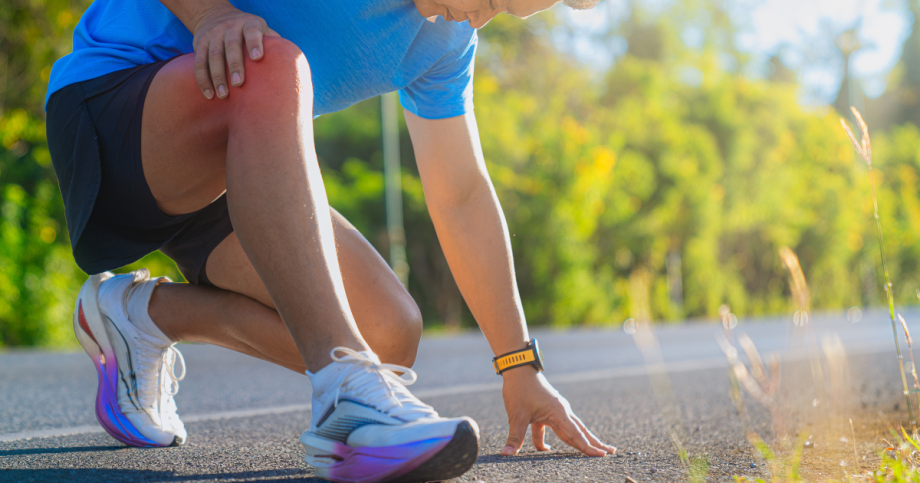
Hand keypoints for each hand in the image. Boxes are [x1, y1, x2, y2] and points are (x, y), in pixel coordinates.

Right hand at [190, 3, 278, 98]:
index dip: (254, 43)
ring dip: (217, 76)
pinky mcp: (200, 43)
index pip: (252, 31)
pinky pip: (199, 62)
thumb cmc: (248, 31)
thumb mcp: (262, 29)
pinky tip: (209, 95)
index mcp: (249, 24)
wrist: (214, 14)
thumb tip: (292, 68)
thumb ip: (274, 44)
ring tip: (224, 95)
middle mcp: (230, 27)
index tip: (258, 57)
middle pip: (231, 45)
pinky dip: (203, 79)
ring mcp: (213, 35)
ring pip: (213, 55)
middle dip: (234, 65)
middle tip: (238, 84)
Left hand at [501, 368, 615, 456]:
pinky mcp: (547, 409)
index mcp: (558, 412)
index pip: (576, 434)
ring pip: (569, 429)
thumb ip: (515, 437)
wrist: (518, 368)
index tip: (602, 456)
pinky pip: (553, 427)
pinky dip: (550, 438)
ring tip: (592, 450)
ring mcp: (555, 409)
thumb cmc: (520, 389)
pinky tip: (546, 448)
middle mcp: (561, 411)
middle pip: (580, 431)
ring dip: (579, 440)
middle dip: (594, 443)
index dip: (587, 447)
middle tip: (610, 452)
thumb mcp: (516, 415)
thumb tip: (506, 454)